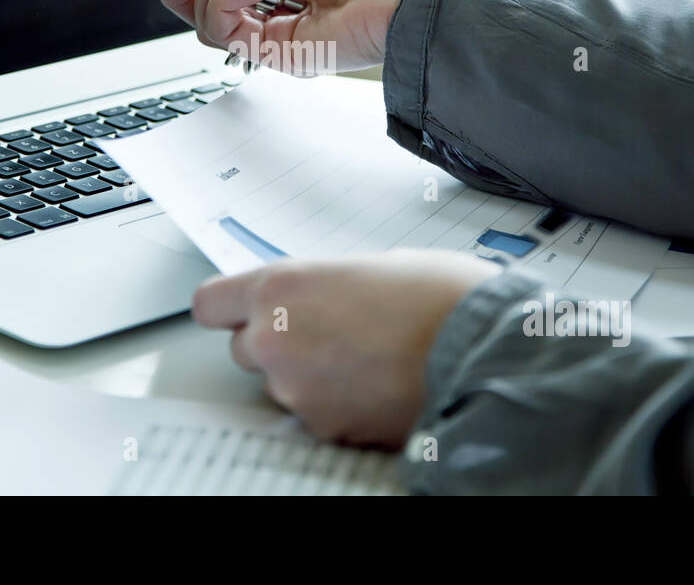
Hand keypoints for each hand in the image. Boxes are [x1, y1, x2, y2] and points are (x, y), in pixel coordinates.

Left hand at [192, 250, 496, 446]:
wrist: (482, 353)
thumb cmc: (440, 297)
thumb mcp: (375, 264)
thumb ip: (326, 283)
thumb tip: (321, 297)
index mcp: (280, 288)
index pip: (211, 302)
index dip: (229, 307)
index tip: (244, 308)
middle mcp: (274, 341)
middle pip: (246, 348)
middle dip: (278, 342)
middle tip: (327, 333)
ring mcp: (297, 391)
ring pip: (282, 384)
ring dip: (309, 374)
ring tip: (365, 358)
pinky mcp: (325, 429)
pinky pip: (315, 414)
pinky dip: (337, 403)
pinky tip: (377, 384)